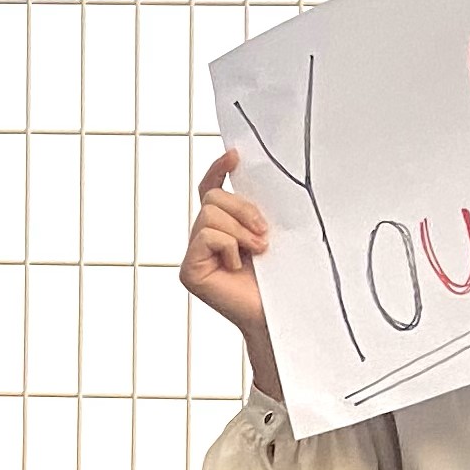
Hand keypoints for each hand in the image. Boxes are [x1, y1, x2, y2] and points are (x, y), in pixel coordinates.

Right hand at [182, 148, 289, 400]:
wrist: (280, 315)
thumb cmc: (280, 279)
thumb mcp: (270, 234)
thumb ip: (255, 211)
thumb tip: (250, 181)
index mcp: (223, 228)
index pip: (211, 190)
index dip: (219, 169)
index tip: (236, 155)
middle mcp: (203, 239)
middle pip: (213, 198)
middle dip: (243, 210)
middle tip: (264, 234)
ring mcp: (194, 255)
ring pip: (210, 215)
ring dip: (240, 230)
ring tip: (257, 251)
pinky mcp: (189, 270)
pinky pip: (207, 236)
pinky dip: (229, 246)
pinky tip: (237, 267)